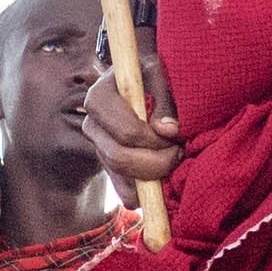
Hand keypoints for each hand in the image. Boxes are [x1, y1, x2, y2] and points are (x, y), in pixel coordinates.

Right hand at [84, 40, 184, 191]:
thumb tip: (167, 130)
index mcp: (99, 98)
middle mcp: (92, 125)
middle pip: (118, 158)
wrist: (150, 84)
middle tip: (179, 152)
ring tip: (174, 159)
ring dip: (153, 177)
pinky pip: (123, 191)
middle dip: (155, 162)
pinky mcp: (109, 166)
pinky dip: (143, 194)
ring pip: (122, 178)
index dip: (152, 140)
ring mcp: (98, 148)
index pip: (124, 131)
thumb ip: (167, 101)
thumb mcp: (163, 77)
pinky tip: (159, 185)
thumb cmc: (157, 76)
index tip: (175, 134)